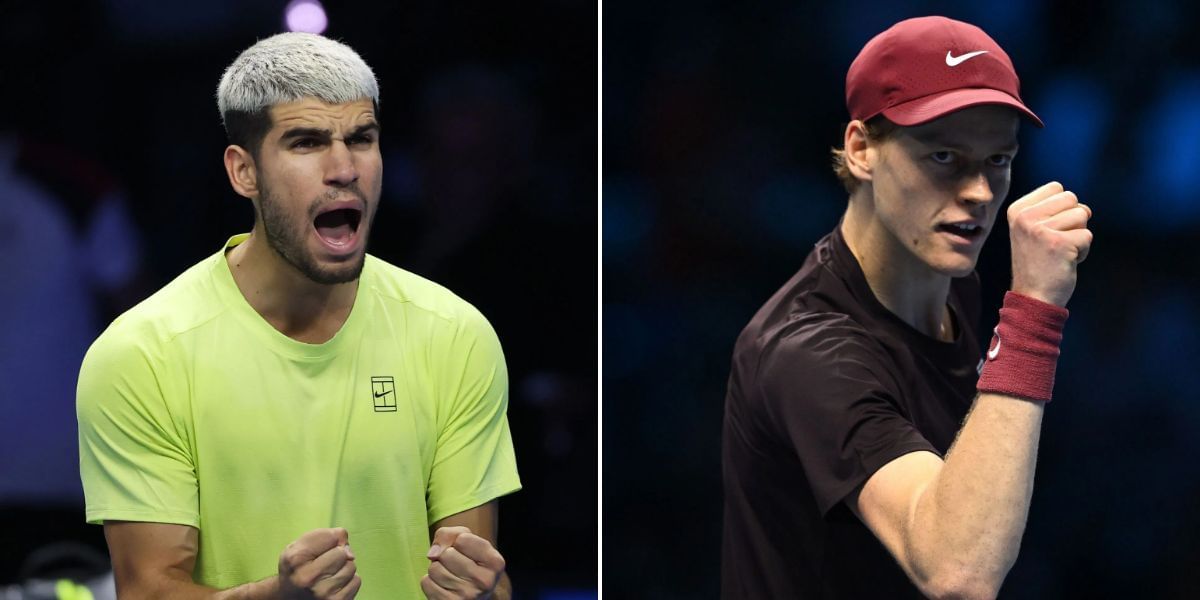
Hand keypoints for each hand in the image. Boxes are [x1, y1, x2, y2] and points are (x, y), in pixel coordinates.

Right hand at [278, 527, 361, 599]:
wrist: (290, 597)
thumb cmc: (297, 567)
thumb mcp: (299, 546)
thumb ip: (323, 536)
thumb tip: (347, 545)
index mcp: (296, 559)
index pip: (331, 536)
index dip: (329, 539)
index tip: (319, 549)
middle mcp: (307, 578)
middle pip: (343, 553)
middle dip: (337, 555)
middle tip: (324, 563)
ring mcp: (323, 593)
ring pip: (351, 567)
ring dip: (344, 568)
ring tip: (328, 575)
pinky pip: (356, 581)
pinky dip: (349, 581)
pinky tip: (334, 585)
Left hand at [421, 526, 505, 598]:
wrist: (475, 595)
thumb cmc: (470, 562)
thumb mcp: (468, 541)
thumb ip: (449, 534)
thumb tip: (432, 554)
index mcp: (495, 563)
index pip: (462, 539)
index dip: (459, 542)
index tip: (467, 552)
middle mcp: (485, 582)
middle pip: (447, 554)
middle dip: (446, 555)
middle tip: (457, 565)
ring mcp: (468, 596)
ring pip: (434, 568)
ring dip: (437, 569)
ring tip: (450, 575)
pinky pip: (426, 583)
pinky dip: (430, 581)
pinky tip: (443, 586)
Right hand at [1006, 181, 1092, 306]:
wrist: (1033, 297)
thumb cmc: (1039, 263)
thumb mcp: (1032, 230)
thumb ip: (1050, 210)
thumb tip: (1084, 208)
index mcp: (1017, 210)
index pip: (1056, 188)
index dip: (1061, 208)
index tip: (1047, 230)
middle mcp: (1025, 217)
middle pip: (1071, 198)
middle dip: (1073, 220)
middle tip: (1056, 242)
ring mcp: (1040, 229)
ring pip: (1082, 215)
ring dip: (1079, 235)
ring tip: (1061, 251)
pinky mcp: (1058, 243)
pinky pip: (1087, 236)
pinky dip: (1083, 251)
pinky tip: (1066, 261)